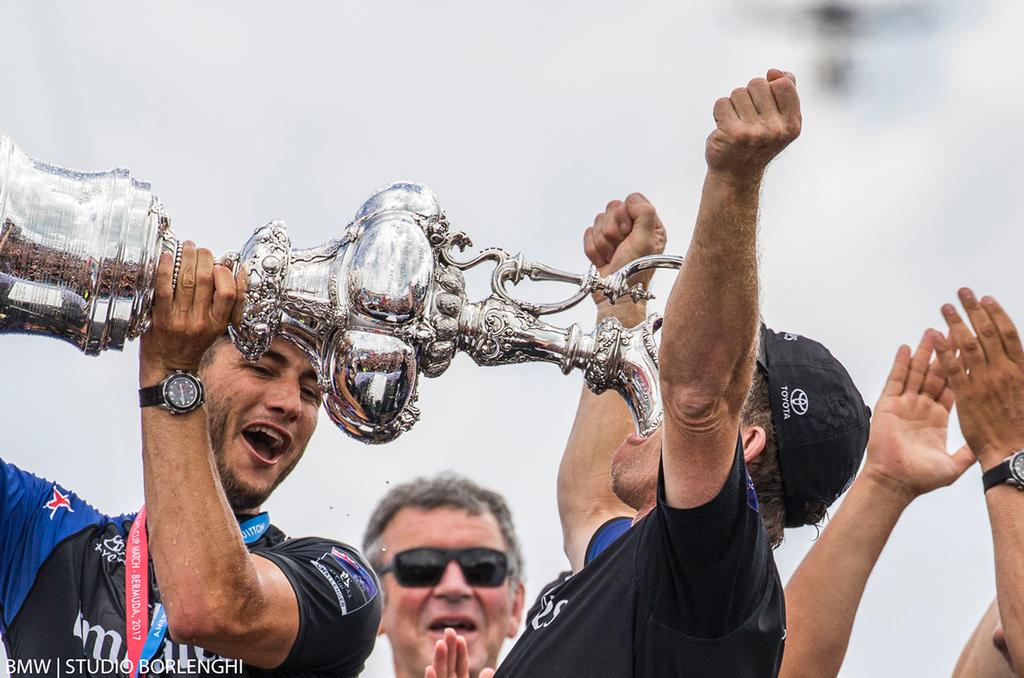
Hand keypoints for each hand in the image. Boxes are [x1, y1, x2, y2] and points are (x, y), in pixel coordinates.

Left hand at [139, 241, 239, 377]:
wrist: (170, 367)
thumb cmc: (192, 345)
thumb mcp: (216, 328)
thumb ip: (222, 304)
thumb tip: (230, 273)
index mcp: (219, 322)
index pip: (229, 292)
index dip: (225, 272)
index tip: (220, 263)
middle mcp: (202, 320)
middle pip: (207, 280)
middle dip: (205, 257)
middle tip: (201, 249)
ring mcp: (182, 319)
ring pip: (188, 280)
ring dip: (187, 258)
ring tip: (187, 247)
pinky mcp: (162, 318)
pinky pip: (165, 288)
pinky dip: (166, 270)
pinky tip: (167, 258)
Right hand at [424, 628, 494, 677]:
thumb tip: (489, 669)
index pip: (461, 665)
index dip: (461, 652)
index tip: (460, 638)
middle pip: (449, 665)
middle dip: (449, 648)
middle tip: (449, 630)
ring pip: (440, 674)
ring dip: (439, 659)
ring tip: (440, 643)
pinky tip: (429, 668)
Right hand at [583, 193, 666, 307]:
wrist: (615, 295)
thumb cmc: (634, 272)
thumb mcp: (646, 240)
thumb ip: (645, 213)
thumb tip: (631, 200)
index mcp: (648, 223)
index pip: (631, 200)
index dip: (626, 215)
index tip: (629, 233)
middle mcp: (632, 227)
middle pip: (612, 208)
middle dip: (613, 231)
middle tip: (620, 247)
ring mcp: (614, 235)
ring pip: (598, 221)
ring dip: (603, 243)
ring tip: (613, 257)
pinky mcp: (599, 243)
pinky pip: (587, 234)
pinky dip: (593, 250)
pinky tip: (603, 261)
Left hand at [706, 69, 800, 182]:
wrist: (736, 174)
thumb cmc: (758, 142)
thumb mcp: (780, 120)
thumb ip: (785, 92)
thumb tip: (775, 72)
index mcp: (792, 124)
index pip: (783, 83)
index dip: (770, 87)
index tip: (764, 105)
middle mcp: (776, 129)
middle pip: (758, 84)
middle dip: (749, 95)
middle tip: (748, 118)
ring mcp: (754, 132)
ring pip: (738, 92)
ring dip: (734, 104)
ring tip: (737, 123)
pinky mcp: (732, 133)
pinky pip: (722, 103)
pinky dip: (719, 112)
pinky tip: (724, 127)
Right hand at [863, 333, 974, 502]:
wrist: (896, 483)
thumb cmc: (921, 478)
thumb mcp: (954, 464)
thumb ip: (969, 451)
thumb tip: (989, 444)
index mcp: (938, 419)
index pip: (953, 386)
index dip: (961, 368)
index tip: (970, 350)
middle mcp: (921, 408)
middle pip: (936, 373)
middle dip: (945, 353)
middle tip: (954, 331)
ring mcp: (904, 405)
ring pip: (916, 372)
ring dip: (924, 352)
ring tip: (932, 331)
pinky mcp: (888, 405)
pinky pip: (895, 380)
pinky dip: (900, 363)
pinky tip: (905, 347)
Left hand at [932, 289, 1023, 469]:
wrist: (1016, 455)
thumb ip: (1021, 376)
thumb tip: (1016, 363)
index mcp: (1021, 370)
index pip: (1007, 335)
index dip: (996, 315)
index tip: (988, 300)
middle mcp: (1004, 372)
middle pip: (986, 334)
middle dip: (975, 311)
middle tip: (965, 293)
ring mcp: (985, 382)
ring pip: (969, 346)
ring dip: (957, 324)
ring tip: (947, 307)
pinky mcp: (967, 396)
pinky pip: (953, 368)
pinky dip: (944, 351)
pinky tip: (936, 336)